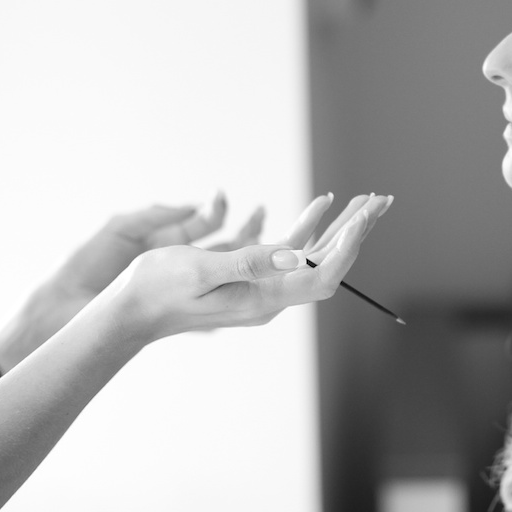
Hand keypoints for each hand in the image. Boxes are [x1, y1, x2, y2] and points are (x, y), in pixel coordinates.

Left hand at [0, 194, 263, 368]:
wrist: (63, 310)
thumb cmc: (85, 266)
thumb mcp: (121, 228)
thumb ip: (156, 215)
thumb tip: (194, 207)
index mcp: (163, 242)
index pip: (202, 225)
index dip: (217, 212)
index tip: (223, 197)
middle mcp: (180, 267)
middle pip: (225, 248)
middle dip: (247, 232)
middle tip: (262, 215)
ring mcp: (185, 292)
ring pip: (228, 275)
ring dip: (248, 261)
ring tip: (266, 247)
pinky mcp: (184, 317)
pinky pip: (218, 307)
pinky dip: (236, 298)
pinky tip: (249, 292)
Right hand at [97, 193, 392, 346]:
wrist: (130, 310)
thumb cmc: (157, 289)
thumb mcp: (200, 269)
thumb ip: (248, 262)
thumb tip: (298, 257)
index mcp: (263, 299)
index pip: (322, 276)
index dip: (348, 248)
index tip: (364, 218)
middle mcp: (271, 296)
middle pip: (328, 264)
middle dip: (356, 231)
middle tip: (381, 200)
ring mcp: (263, 287)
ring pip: (315, 257)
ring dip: (340, 228)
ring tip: (365, 201)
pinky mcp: (252, 277)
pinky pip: (292, 253)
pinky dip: (311, 228)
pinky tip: (324, 205)